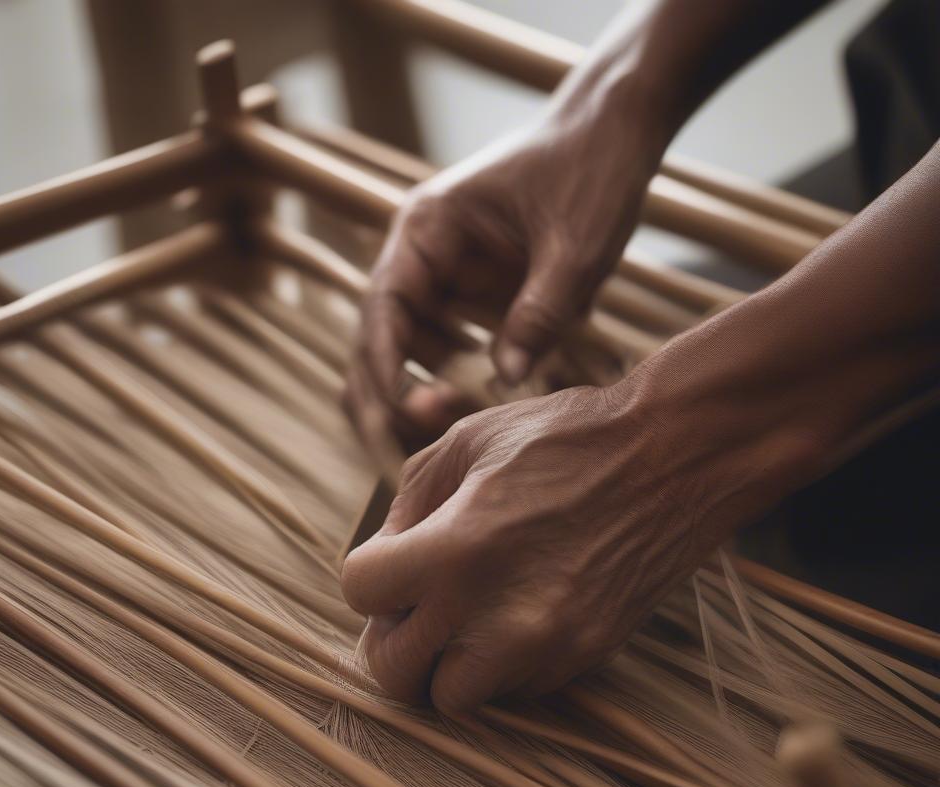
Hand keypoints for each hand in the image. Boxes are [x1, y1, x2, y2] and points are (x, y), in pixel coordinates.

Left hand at [341, 377, 766, 712]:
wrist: (676, 457)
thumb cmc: (566, 437)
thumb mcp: (466, 442)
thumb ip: (407, 506)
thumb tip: (383, 557)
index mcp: (452, 549)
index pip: (359, 594)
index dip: (370, 573)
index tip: (392, 560)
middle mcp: (491, 614)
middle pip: (392, 670)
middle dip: (392, 636)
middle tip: (414, 604)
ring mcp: (541, 647)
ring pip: (451, 698)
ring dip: (445, 663)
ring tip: (466, 616)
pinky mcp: (581, 659)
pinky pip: (514, 687)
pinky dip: (501, 661)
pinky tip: (521, 609)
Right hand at [346, 80, 667, 446]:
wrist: (613, 131)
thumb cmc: (593, 170)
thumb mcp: (577, 247)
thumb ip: (540, 314)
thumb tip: (504, 380)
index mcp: (428, 227)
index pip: (386, 304)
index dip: (386, 363)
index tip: (402, 411)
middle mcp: (422, 253)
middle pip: (380, 335)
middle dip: (386, 392)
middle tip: (408, 446)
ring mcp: (444, 274)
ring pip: (406, 348)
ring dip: (415, 392)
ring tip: (443, 433)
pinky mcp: (470, 293)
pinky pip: (445, 346)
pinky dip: (449, 381)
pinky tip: (468, 408)